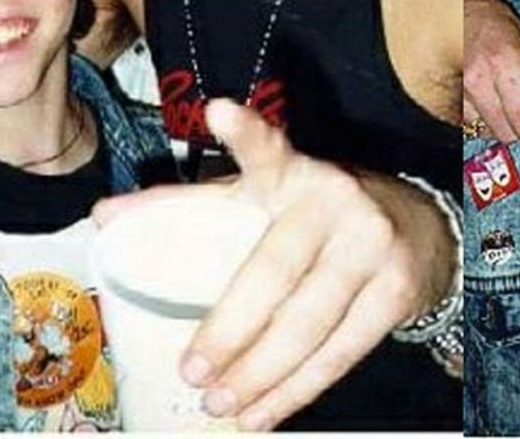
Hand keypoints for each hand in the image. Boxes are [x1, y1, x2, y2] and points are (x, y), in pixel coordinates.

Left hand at [94, 99, 458, 429]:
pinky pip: (341, 352)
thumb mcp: (257, 197)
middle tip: (192, 372)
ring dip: (261, 373)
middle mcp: (336, 198)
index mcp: (294, 171)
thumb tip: (105, 216)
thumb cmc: (314, 213)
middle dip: (232, 328)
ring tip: (220, 402)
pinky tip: (264, 413)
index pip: (267, 150)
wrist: (415, 226)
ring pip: (309, 323)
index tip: (218, 110)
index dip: (245, 134)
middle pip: (277, 270)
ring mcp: (372, 244)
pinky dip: (298, 390)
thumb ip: (186, 206)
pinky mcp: (397, 290)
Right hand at [464, 0, 519, 151]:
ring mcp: (455, 92)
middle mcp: (475, 81)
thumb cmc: (490, 18)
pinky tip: (490, 100)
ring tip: (510, 100)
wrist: (450, 6)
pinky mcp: (444, 99)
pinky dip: (485, 120)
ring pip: (488, 132)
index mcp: (501, 63)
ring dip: (505, 124)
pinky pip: (470, 125)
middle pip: (509, 133)